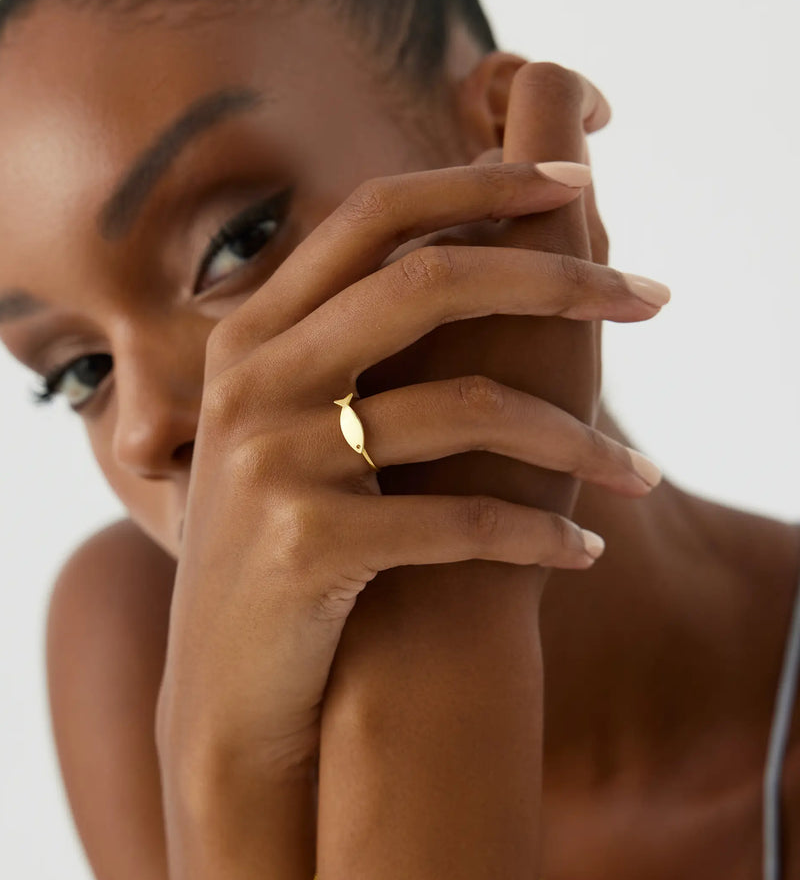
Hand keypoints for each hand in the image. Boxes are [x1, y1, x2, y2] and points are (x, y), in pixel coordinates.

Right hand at [156, 70, 666, 783]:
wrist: (227, 695)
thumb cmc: (284, 555)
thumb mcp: (284, 434)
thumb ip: (338, 348)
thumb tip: (466, 267)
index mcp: (250, 335)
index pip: (373, 215)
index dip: (478, 183)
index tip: (574, 187)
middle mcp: (251, 380)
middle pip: (428, 280)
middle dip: (558, 279)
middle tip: (651, 298)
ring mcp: (272, 460)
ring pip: (465, 407)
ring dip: (577, 441)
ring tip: (636, 474)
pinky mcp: (307, 544)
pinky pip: (463, 521)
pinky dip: (539, 536)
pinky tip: (581, 552)